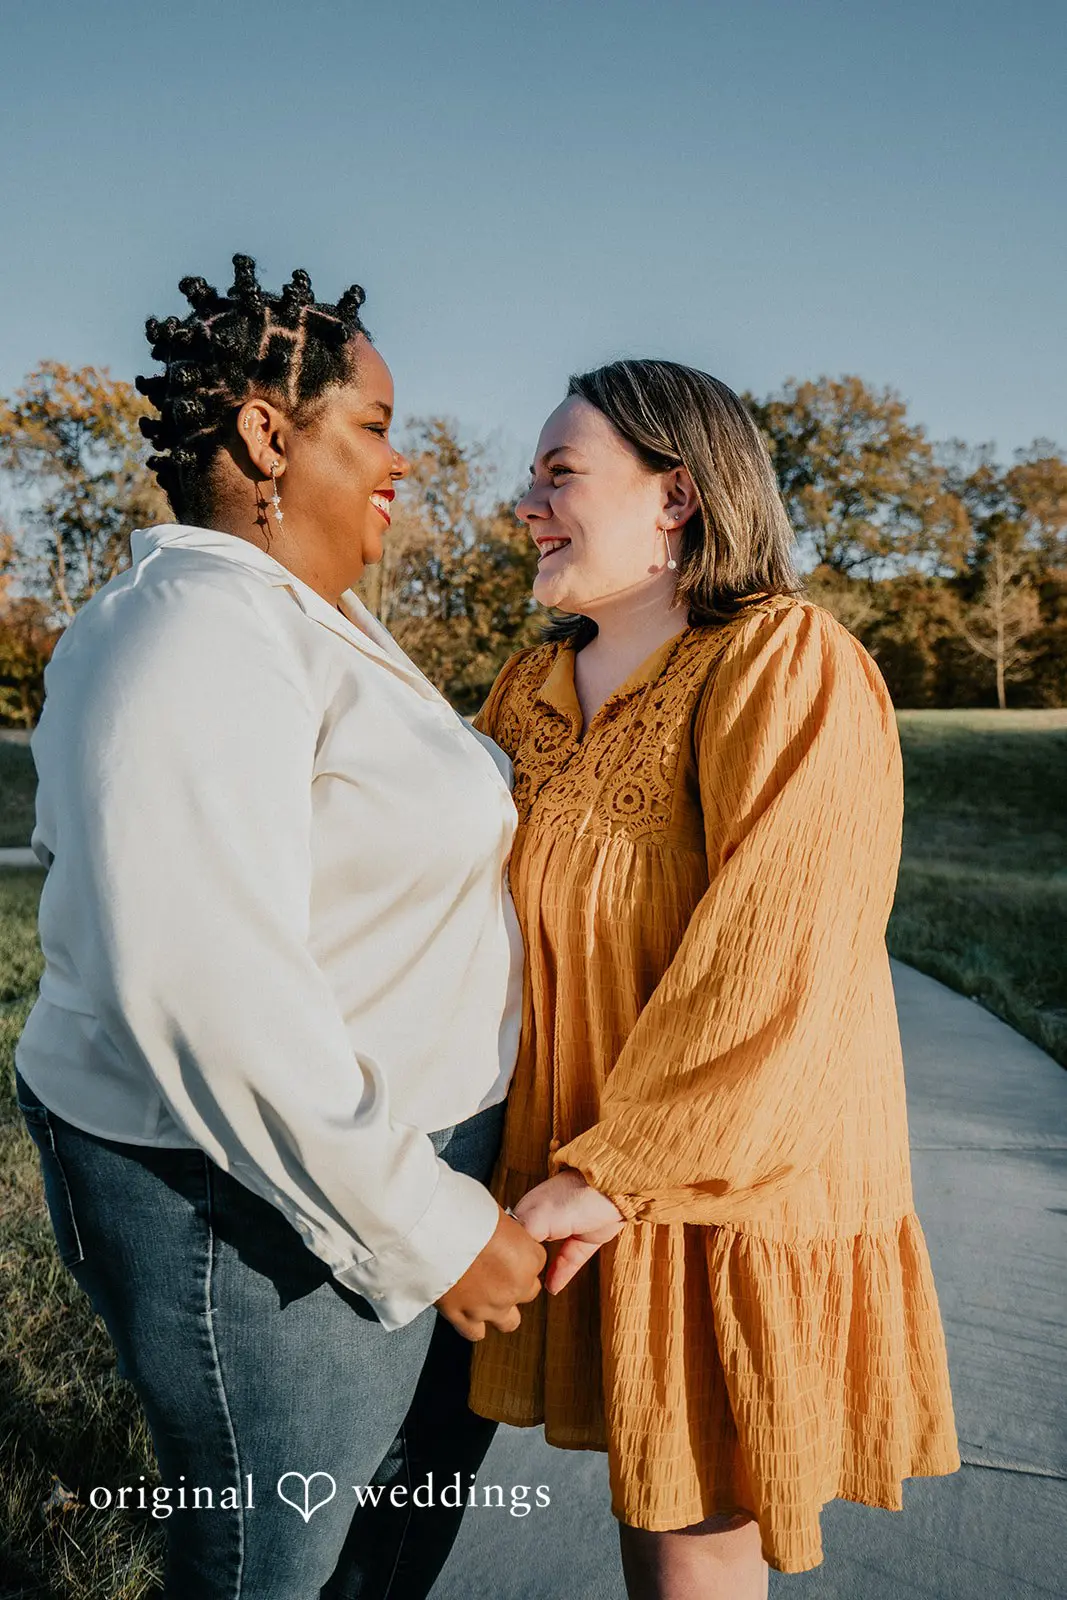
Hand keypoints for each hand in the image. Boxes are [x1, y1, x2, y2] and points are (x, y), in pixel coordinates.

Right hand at [434, 1207, 545, 1341]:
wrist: (430, 1233)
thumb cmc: (461, 1215)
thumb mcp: (496, 1213)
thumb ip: (507, 1231)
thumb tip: (503, 1232)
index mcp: (527, 1259)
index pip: (538, 1261)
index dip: (522, 1254)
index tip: (509, 1249)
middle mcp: (514, 1287)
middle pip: (528, 1291)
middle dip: (515, 1282)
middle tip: (497, 1269)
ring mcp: (489, 1307)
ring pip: (509, 1321)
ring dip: (501, 1308)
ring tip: (487, 1294)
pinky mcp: (463, 1318)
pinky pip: (476, 1333)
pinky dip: (473, 1323)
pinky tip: (466, 1308)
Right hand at [513, 1167, 624, 1293]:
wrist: (614, 1191)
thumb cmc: (572, 1196)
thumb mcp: (535, 1217)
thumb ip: (520, 1238)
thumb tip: (511, 1259)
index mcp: (528, 1208)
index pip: (510, 1235)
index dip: (505, 1252)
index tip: (501, 1272)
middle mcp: (544, 1218)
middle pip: (527, 1246)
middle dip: (520, 1262)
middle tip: (513, 1285)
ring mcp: (566, 1228)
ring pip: (547, 1256)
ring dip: (539, 1270)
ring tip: (530, 1288)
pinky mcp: (586, 1239)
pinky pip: (569, 1262)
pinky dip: (560, 1275)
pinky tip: (552, 1287)